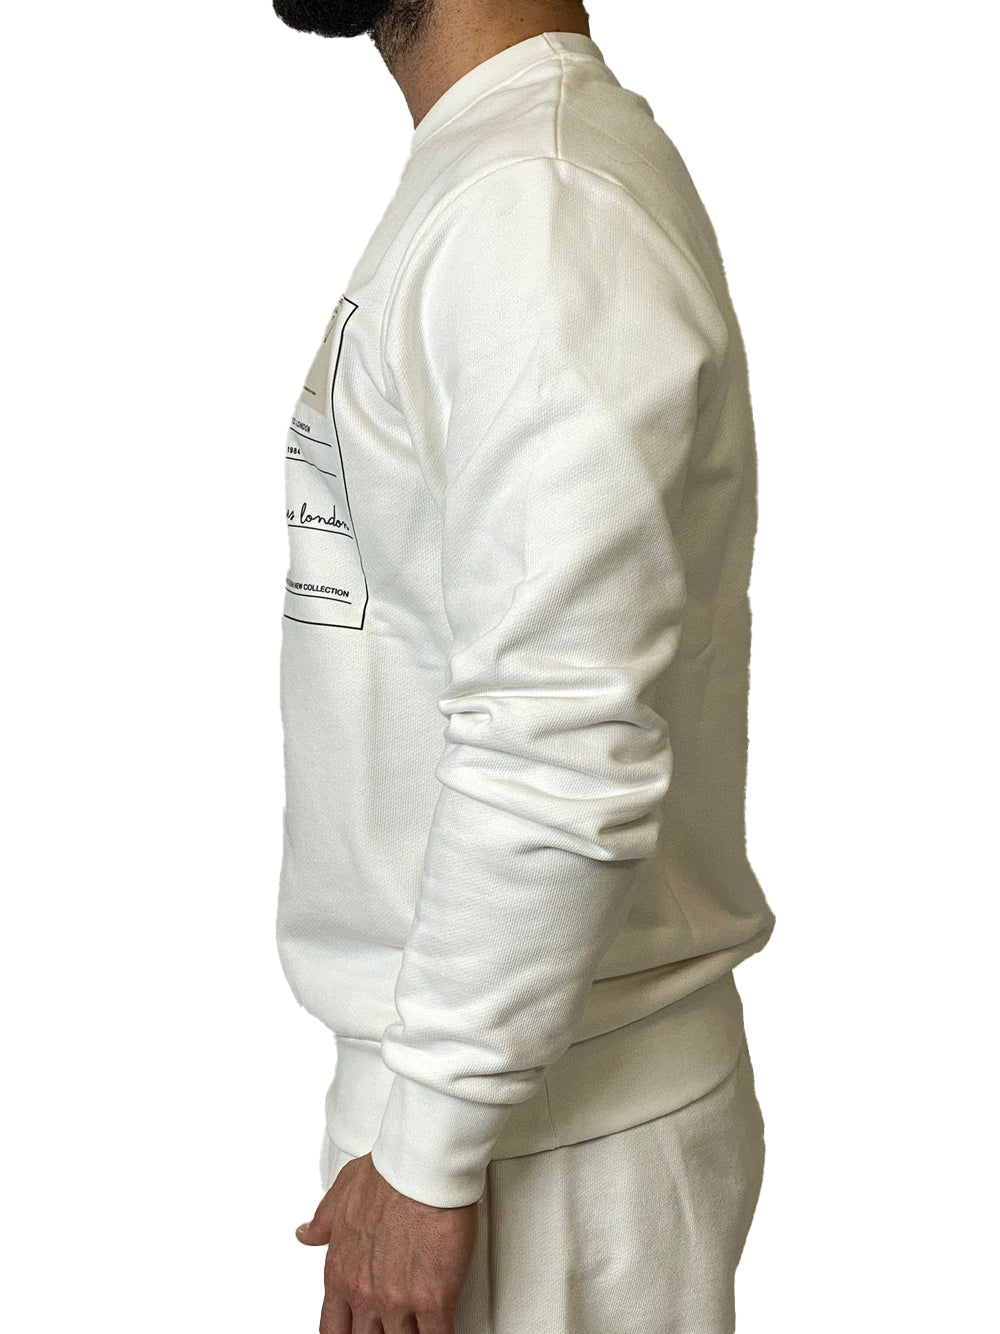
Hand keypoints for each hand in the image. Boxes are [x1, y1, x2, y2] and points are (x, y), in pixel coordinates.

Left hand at [295, 1151, 477, 1332]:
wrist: (420, 1168)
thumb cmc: (386, 1175)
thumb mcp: (341, 1194)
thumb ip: (323, 1222)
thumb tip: (306, 1233)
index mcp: (340, 1272)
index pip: (332, 1327)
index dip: (345, 1333)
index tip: (355, 1328)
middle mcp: (365, 1293)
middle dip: (380, 1331)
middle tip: (392, 1319)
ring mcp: (398, 1301)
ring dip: (410, 1330)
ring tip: (419, 1318)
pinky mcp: (434, 1300)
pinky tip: (441, 1326)